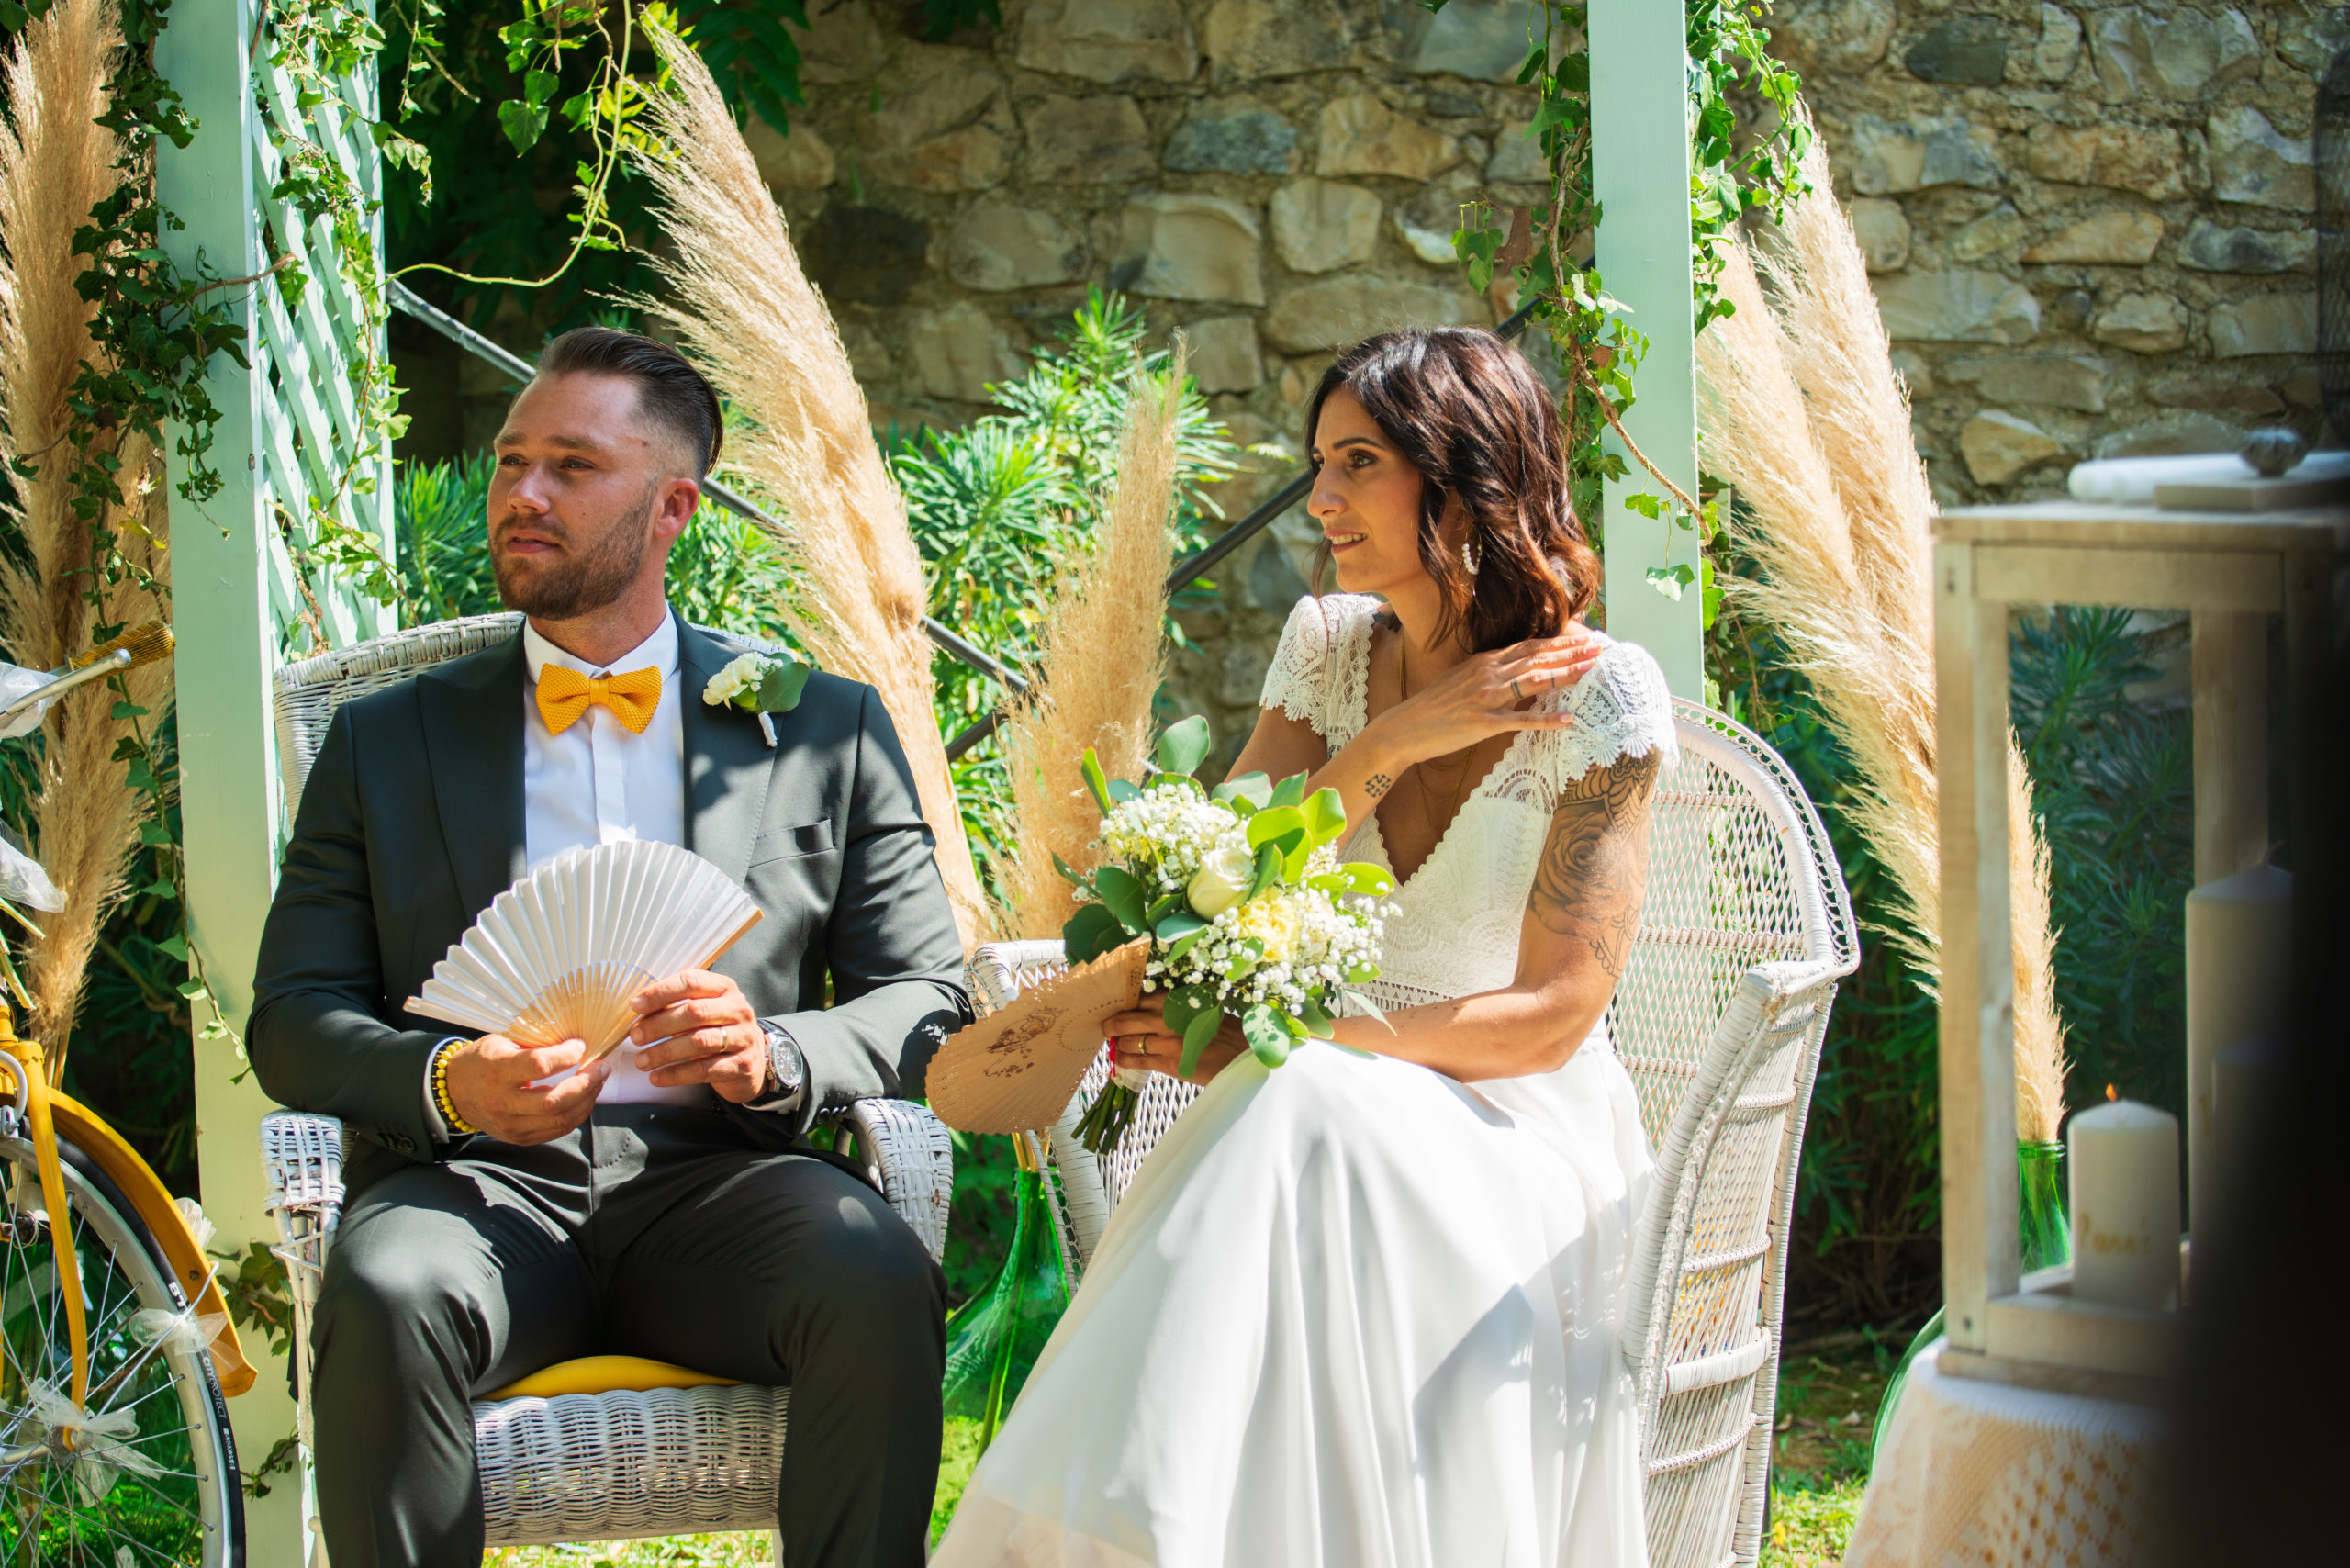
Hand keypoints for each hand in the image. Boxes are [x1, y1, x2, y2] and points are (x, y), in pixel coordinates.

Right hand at [443, 1033, 608, 1144]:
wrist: (453, 1093)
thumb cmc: (481, 1061)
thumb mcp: (500, 1042)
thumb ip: (534, 1044)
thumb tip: (574, 1042)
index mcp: (496, 1071)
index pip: (539, 1066)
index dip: (566, 1056)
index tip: (580, 1046)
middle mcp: (503, 1102)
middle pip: (555, 1101)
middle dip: (587, 1084)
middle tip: (602, 1067)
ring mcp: (511, 1125)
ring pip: (561, 1120)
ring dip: (587, 1100)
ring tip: (597, 1082)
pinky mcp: (519, 1138)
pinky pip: (556, 1131)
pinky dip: (576, 1114)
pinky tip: (584, 1098)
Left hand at [627, 969, 770, 1102]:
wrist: (752, 1063)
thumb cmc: (717, 1031)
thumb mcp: (703, 1010)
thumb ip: (676, 1005)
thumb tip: (639, 1009)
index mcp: (725, 988)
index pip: (691, 981)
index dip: (661, 992)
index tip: (635, 1006)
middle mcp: (738, 1009)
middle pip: (695, 1012)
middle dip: (659, 1024)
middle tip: (635, 1037)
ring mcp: (744, 1037)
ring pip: (699, 1041)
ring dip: (664, 1052)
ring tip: (642, 1061)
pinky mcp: (742, 1065)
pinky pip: (704, 1070)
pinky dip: (676, 1074)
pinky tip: (657, 1077)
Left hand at [1103, 995, 1246, 1086]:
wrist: (1243, 1054)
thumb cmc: (1221, 1028)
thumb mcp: (1197, 1005)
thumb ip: (1171, 1005)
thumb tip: (1141, 1008)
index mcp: (1173, 1000)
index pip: (1134, 998)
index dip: (1120, 1005)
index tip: (1113, 1009)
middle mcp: (1166, 1018)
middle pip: (1123, 1020)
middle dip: (1110, 1026)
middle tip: (1106, 1029)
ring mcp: (1166, 1042)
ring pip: (1128, 1043)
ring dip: (1119, 1045)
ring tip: (1118, 1046)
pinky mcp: (1169, 1064)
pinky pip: (1137, 1061)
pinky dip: (1125, 1060)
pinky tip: (1121, 1059)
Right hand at [1366, 625, 1600, 767]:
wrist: (1406, 727)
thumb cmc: (1435, 706)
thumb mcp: (1463, 678)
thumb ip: (1491, 672)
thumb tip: (1517, 670)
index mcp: (1485, 662)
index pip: (1530, 646)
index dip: (1559, 642)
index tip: (1584, 638)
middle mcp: (1489, 674)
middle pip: (1537, 658)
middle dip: (1570, 651)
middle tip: (1600, 647)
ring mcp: (1487, 698)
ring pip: (1533, 682)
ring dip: (1565, 674)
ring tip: (1590, 669)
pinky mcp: (1483, 724)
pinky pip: (1520, 721)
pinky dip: (1545, 720)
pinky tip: (1567, 720)